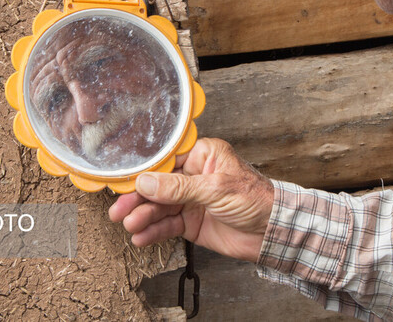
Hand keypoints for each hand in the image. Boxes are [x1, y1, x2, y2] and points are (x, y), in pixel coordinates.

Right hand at [108, 138, 273, 261]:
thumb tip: (146, 182)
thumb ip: (180, 188)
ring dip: (143, 216)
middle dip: (137, 198)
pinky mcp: (191, 223)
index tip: (124, 181)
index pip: (165, 161)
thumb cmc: (256, 199)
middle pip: (157, 186)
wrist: (273, 233)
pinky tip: (140, 237)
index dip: (144, 172)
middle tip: (119, 210)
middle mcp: (193, 176)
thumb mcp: (216, 188)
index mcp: (201, 156)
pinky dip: (153, 231)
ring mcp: (190, 200)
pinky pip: (167, 226)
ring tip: (129, 225)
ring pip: (159, 207)